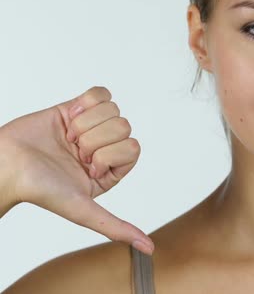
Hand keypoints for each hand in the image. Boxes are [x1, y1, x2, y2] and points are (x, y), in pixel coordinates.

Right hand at [0, 86, 153, 254]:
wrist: (5, 164)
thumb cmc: (41, 189)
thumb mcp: (84, 211)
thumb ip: (117, 227)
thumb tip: (149, 249)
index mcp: (112, 170)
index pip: (133, 147)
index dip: (108, 153)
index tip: (86, 165)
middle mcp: (105, 149)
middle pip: (123, 126)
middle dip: (93, 138)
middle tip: (72, 152)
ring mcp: (92, 127)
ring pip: (113, 110)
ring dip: (85, 123)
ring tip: (67, 138)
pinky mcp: (78, 107)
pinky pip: (101, 94)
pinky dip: (83, 104)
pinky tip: (68, 118)